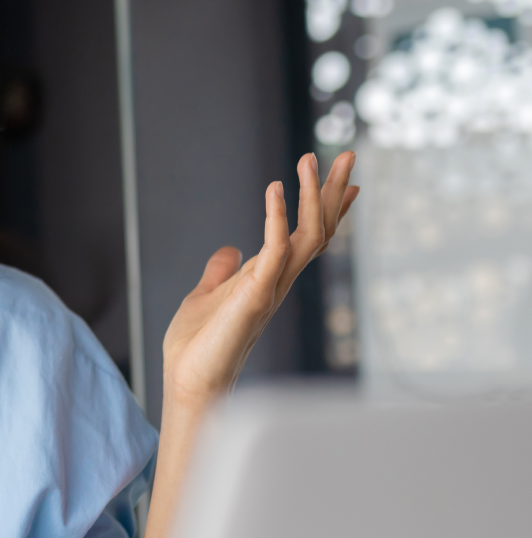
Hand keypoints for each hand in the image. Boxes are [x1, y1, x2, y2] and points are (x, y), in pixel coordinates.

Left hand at [135, 151, 358, 537]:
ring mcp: (269, 288)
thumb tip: (228, 249)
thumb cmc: (197, 346)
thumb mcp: (206, 295)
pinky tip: (274, 189)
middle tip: (349, 154)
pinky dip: (276, 218)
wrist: (188, 382)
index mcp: (268, 278)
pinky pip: (273, 250)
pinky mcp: (253, 296)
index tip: (347, 180)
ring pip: (306, 236)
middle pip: (317, 230)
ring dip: (310, 196)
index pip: (306, 236)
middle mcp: (277, 281)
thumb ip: (221, 272)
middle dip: (332, 192)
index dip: (326, 208)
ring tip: (308, 158)